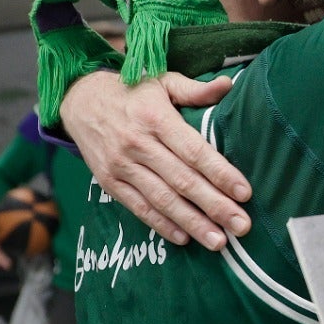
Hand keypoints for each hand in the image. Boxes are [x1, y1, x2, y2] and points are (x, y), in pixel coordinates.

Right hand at [59, 70, 248, 248]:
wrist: (78, 100)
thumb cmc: (131, 92)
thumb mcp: (162, 82)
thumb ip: (195, 90)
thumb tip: (228, 85)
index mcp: (156, 118)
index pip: (194, 151)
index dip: (220, 173)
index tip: (244, 193)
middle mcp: (138, 144)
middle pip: (182, 181)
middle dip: (215, 206)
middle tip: (241, 226)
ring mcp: (122, 166)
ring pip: (162, 200)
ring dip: (192, 223)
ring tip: (218, 242)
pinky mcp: (109, 182)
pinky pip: (139, 208)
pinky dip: (161, 225)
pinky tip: (184, 238)